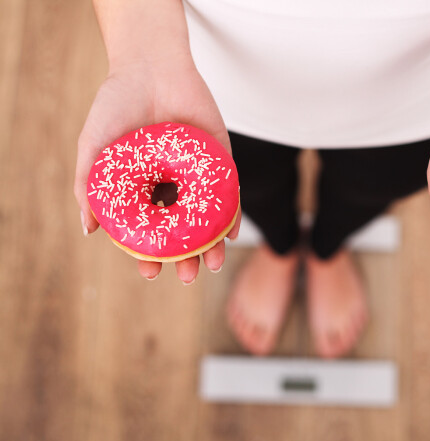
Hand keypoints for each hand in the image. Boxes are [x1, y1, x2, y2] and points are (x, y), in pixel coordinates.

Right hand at [74, 57, 240, 282]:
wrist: (150, 66)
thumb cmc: (116, 106)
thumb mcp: (94, 147)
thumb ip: (88, 186)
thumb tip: (88, 230)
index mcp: (143, 189)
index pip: (149, 230)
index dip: (149, 254)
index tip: (150, 272)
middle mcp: (172, 187)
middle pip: (182, 231)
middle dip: (185, 257)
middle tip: (187, 276)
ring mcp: (197, 175)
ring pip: (207, 219)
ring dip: (211, 245)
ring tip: (209, 265)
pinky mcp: (220, 160)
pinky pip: (229, 193)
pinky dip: (231, 214)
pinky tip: (230, 234)